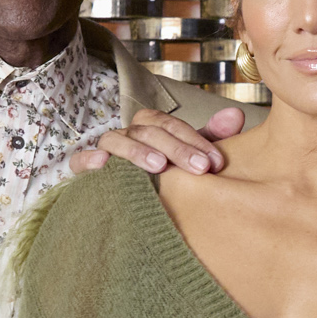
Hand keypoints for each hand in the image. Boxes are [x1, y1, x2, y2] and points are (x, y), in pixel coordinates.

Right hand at [65, 101, 245, 178]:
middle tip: (200, 169)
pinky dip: (88, 160)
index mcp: (151, 128)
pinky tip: (102, 165)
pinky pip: (80, 162)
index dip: (194, 140)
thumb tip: (236, 115)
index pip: (171, 124)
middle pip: (148, 131)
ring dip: (137, 151)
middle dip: (176, 148)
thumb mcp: (188, 156)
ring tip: (159, 166)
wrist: (126, 202)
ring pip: (115, 140)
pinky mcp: (85, 173)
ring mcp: (105, 152)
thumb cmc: (164, 175)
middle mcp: (127, 135)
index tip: (215, 162)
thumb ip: (210, 138)